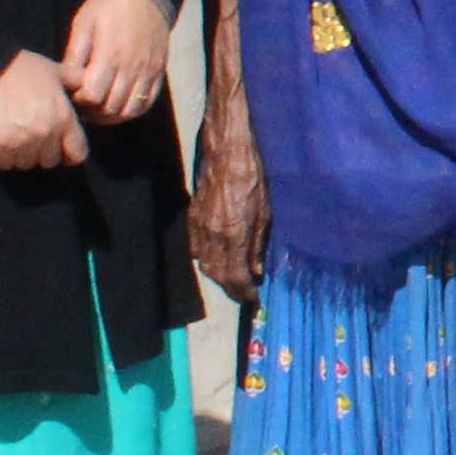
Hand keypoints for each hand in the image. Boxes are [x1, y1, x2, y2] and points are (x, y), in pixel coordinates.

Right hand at [0, 51, 88, 173]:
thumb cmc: (22, 67)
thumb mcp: (55, 70)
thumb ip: (76, 81)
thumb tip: (91, 90)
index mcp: (64, 118)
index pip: (78, 154)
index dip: (71, 153)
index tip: (62, 149)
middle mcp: (46, 134)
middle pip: (51, 161)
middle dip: (44, 152)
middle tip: (34, 138)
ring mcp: (22, 142)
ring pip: (27, 164)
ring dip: (23, 156)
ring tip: (17, 139)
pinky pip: (5, 163)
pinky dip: (3, 157)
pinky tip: (1, 141)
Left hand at [57, 0, 174, 123]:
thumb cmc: (109, 5)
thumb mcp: (83, 23)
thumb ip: (74, 53)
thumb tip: (66, 79)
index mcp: (109, 55)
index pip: (92, 95)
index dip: (79, 99)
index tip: (72, 92)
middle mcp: (131, 68)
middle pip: (110, 107)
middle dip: (92, 111)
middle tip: (82, 103)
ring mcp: (147, 72)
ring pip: (130, 110)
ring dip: (111, 115)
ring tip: (99, 108)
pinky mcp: (158, 72)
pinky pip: (147, 102)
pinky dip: (132, 111)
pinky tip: (119, 105)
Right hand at [188, 130, 268, 299]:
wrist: (226, 154)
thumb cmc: (253, 179)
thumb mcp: (265, 214)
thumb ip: (258, 246)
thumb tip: (256, 271)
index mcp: (234, 236)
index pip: (235, 278)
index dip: (244, 293)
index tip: (254, 300)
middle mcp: (213, 238)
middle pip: (217, 275)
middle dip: (231, 288)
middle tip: (244, 292)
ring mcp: (198, 229)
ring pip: (204, 265)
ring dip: (219, 276)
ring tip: (233, 278)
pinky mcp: (190, 220)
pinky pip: (194, 250)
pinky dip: (205, 260)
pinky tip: (217, 259)